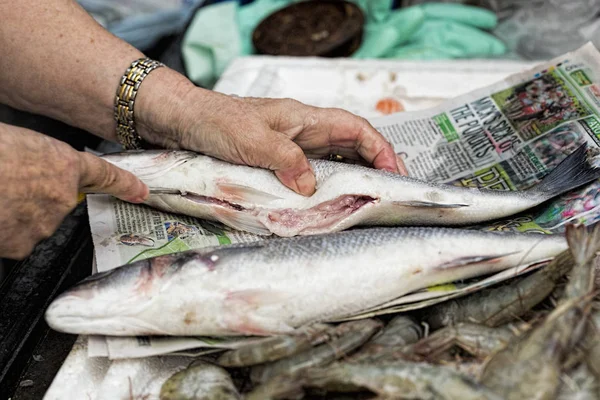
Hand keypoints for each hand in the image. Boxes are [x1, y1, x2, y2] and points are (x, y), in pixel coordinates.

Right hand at [0, 123, 147, 258]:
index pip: (104, 175)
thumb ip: (34, 161)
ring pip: (33, 223)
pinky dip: (3, 231)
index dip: (124, 184)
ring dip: (14, 214)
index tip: (141, 192)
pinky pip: (15, 239)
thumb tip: (29, 170)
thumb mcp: (15, 142)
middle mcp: (61, 197)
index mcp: (62, 164)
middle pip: (55, 203)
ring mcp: (43, 223)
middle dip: (32, 197)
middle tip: (5, 183)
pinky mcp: (22, 245)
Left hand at [137, 76, 406, 196]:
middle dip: (374, 167)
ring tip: (367, 204)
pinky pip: (310, 174)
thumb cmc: (216, 122)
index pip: (356, 129)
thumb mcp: (252, 139)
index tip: (395, 173)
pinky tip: (326, 205)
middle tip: (390, 196)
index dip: (380, 149)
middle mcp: (303, 132)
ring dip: (352, 179)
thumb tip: (311, 187)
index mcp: (305, 119)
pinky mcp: (277, 162)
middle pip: (351, 146)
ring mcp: (291, 147)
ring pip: (333, 161)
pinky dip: (325, 188)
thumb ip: (285, 160)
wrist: (184, 122)